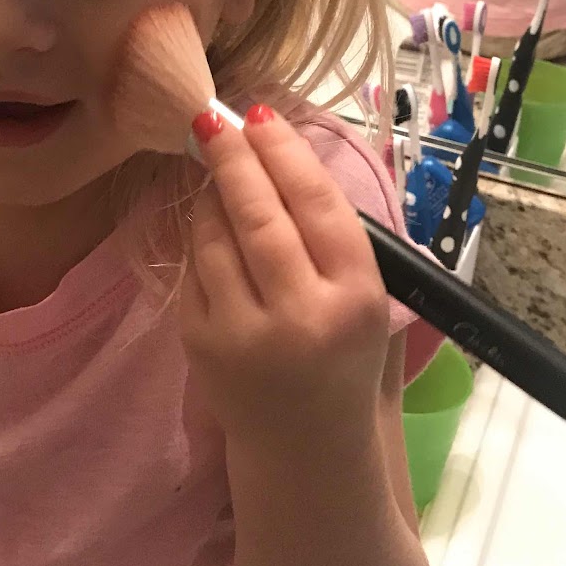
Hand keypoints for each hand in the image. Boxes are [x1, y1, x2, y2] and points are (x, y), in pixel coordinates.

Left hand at [183, 106, 390, 451]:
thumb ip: (340, 240)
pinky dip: (200, 232)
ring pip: (216, 236)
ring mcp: (243, 334)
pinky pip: (195, 267)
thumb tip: (288, 152)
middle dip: (234, 156)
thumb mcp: (371, 303)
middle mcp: (300, 317)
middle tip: (215, 118)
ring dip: (211, 190)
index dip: (286, 152)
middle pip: (259, 215)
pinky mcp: (201, 344)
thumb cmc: (346, 361)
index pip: (318, 205)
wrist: (307, 450)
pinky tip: (207, 213)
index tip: (263, 115)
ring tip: (214, 160)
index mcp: (357, 300)